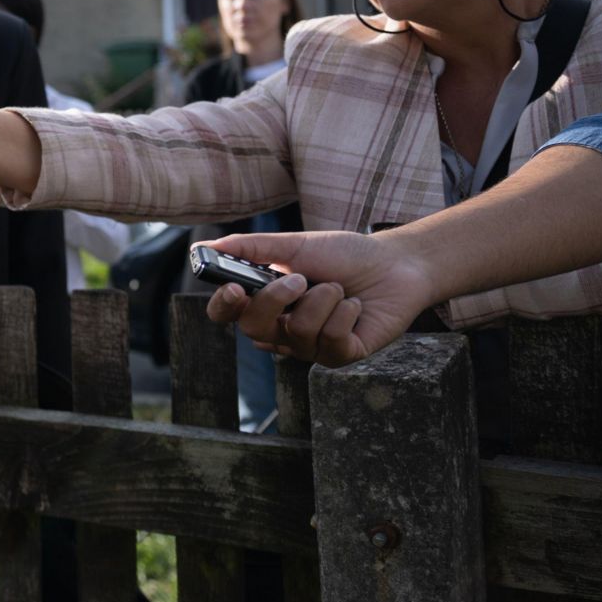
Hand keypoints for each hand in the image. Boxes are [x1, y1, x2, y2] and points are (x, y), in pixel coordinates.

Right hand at [199, 232, 439, 367]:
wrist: (397, 265)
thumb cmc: (345, 255)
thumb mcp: (295, 245)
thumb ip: (250, 248)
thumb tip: (204, 248)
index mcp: (265, 301)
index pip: (227, 315)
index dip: (224, 306)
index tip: (234, 288)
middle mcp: (283, 329)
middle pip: (254, 329)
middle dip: (276, 300)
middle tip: (300, 278)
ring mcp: (311, 346)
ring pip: (297, 333)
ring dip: (322, 300)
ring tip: (339, 288)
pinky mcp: (340, 356)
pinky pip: (330, 341)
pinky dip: (345, 314)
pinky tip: (357, 306)